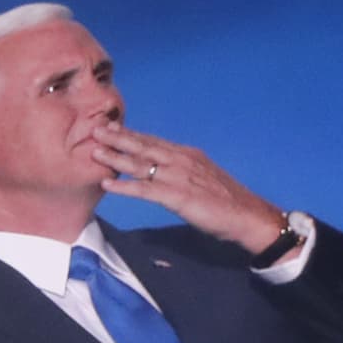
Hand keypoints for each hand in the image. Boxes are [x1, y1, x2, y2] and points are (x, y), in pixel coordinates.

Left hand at [90, 125, 286, 254]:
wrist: (248, 216)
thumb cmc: (225, 200)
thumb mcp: (201, 177)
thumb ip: (181, 171)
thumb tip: (163, 170)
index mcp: (187, 155)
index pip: (153, 141)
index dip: (131, 134)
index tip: (111, 126)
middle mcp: (181, 160)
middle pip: (144, 147)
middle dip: (118, 138)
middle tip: (95, 129)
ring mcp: (179, 177)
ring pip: (141, 164)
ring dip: (116, 157)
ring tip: (94, 151)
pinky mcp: (178, 195)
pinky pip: (145, 190)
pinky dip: (124, 186)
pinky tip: (107, 183)